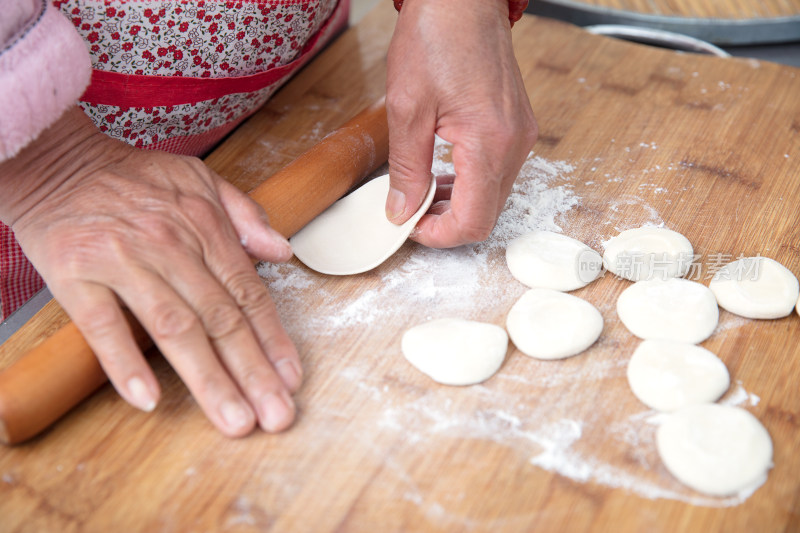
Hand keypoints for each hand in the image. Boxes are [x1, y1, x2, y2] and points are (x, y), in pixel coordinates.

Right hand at [0, 107, 300, 436]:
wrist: (55, 161)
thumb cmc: (130, 178)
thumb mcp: (198, 179)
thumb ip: (244, 215)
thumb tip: (283, 251)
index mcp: (203, 226)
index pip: (249, 294)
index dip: (273, 341)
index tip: (291, 380)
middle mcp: (170, 245)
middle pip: (221, 320)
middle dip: (253, 373)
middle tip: (276, 416)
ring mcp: (123, 260)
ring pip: (174, 328)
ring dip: (208, 379)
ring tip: (233, 420)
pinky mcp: (76, 273)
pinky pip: (103, 325)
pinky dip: (125, 363)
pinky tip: (148, 399)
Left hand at [385, 0, 537, 247]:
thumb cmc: (436, 38)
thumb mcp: (407, 109)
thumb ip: (407, 169)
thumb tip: (402, 210)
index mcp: (490, 143)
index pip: (474, 222)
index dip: (439, 236)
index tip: (410, 226)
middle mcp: (514, 145)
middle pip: (486, 214)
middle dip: (446, 222)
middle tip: (410, 210)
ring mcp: (520, 136)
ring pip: (492, 196)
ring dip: (457, 203)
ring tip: (421, 190)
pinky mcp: (517, 127)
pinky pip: (496, 172)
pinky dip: (469, 182)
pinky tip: (442, 170)